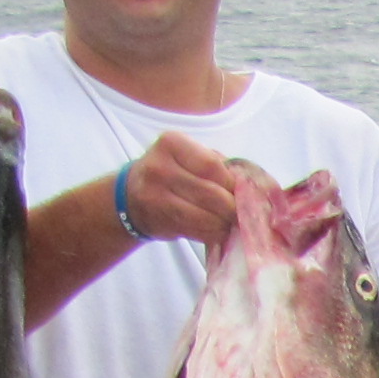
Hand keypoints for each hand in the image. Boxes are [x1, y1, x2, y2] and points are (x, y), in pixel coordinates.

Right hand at [120, 131, 241, 249]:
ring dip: (225, 223)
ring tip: (232, 222)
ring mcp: (157, 196)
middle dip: (233, 207)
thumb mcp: (186, 155)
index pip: (213, 165)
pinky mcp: (160, 221)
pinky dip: (214, 233)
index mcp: (172, 143)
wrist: (130, 197)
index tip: (243, 193)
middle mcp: (160, 167)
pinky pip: (199, 231)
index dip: (233, 183)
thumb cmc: (170, 172)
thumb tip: (248, 185)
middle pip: (212, 193)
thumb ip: (215, 163)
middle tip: (244, 213)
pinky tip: (217, 230)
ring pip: (207, 216)